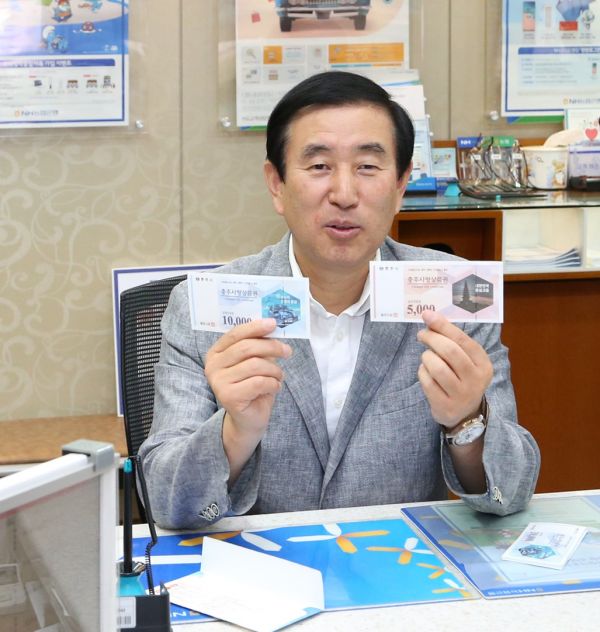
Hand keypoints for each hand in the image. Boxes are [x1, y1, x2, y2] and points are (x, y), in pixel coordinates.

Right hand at [205, 319, 291, 481]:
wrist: (248, 419)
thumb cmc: (253, 386)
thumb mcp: (256, 361)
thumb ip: (258, 344)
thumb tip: (272, 325)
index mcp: (216, 353)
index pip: (235, 334)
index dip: (255, 327)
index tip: (273, 323)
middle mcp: (212, 366)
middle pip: (247, 348)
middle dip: (272, 347)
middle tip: (288, 352)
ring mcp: (218, 382)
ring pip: (256, 365)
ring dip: (275, 370)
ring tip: (278, 376)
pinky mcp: (229, 397)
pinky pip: (259, 382)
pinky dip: (273, 383)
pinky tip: (274, 388)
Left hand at [416, 310, 492, 428]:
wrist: (464, 414)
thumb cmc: (461, 378)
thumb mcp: (465, 360)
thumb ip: (453, 341)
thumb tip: (430, 318)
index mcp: (483, 364)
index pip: (462, 340)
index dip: (443, 326)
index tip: (427, 315)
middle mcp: (475, 380)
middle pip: (450, 352)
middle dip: (432, 338)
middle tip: (422, 334)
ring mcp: (461, 395)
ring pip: (437, 367)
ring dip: (426, 357)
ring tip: (427, 357)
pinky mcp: (445, 406)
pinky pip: (427, 382)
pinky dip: (422, 372)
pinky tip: (425, 371)